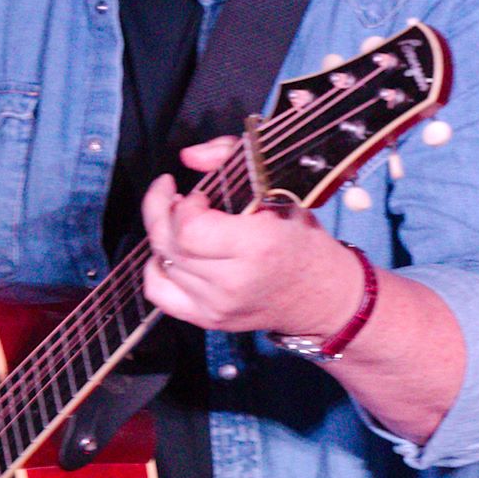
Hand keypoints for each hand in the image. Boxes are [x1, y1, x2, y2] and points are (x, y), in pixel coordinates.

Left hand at [141, 136, 365, 336]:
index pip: (189, 229)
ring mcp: (218, 306)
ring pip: (162, 264)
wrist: (322, 295)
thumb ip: (231, 157)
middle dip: (164, 212)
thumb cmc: (302, 240)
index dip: (185, 206)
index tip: (200, 195)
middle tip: (177, 198)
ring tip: (181, 223)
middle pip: (169, 245)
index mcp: (257, 247)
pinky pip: (159, 293)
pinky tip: (169, 253)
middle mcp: (234, 282)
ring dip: (164, 236)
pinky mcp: (209, 320)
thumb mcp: (280, 189)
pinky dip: (155, 268)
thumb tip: (189, 157)